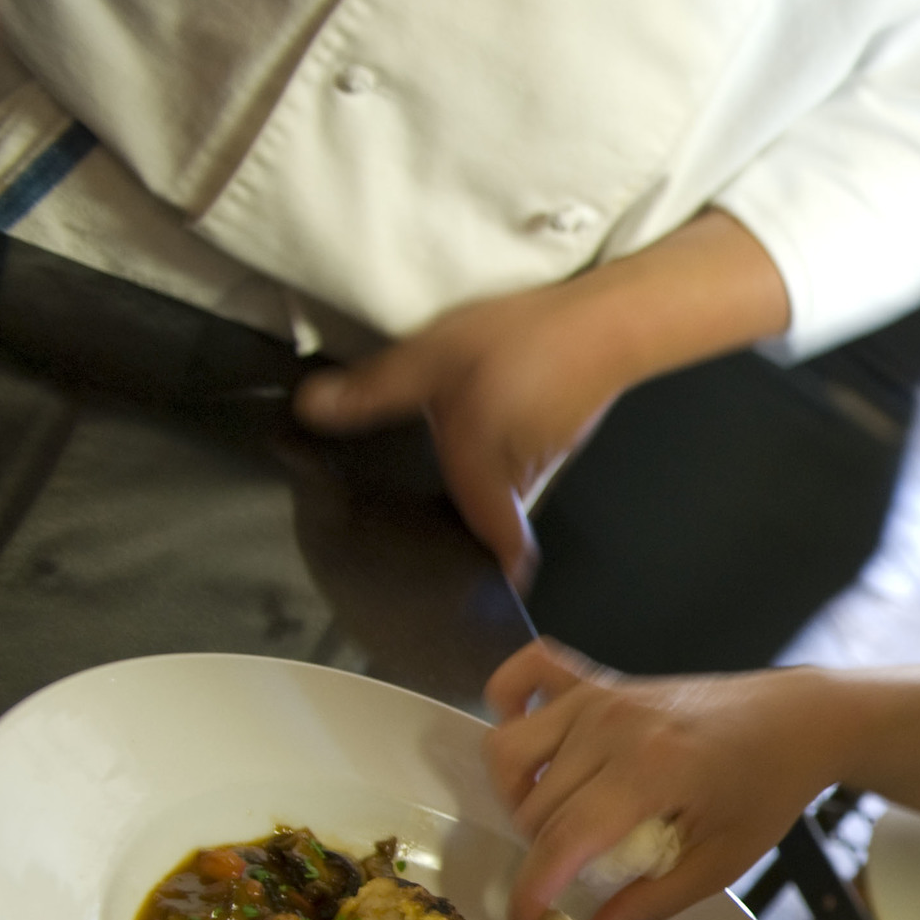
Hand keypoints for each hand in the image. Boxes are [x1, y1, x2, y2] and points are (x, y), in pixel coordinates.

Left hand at [292, 210, 793, 588]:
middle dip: (460, 530)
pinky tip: (475, 425)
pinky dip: (495, 456)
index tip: (460, 597)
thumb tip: (310, 411)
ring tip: (433, 477)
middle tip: (418, 531)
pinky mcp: (558, 430)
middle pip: (490, 523)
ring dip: (476, 490)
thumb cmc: (526, 346)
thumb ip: (372, 390)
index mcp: (483, 476)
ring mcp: (545, 456)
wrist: (609, 323)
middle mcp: (518, 479)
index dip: (482, 580)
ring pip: (503, 490)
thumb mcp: (430, 361)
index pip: (492, 553)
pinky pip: (517, 460)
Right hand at [484, 639, 840, 919]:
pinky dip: (511, 705)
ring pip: (510, 749)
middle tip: (583, 870)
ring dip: (519, 795)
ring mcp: (601, 696)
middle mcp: (611, 726)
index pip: (560, 842)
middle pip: (531, 805)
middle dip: (542, 852)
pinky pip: (526, 675)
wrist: (797, 722)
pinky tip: (538, 748)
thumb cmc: (766, 792)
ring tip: (561, 819)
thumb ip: (651, 904)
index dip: (531, 894)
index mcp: (647, 773)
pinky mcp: (600, 679)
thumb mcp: (720, 862)